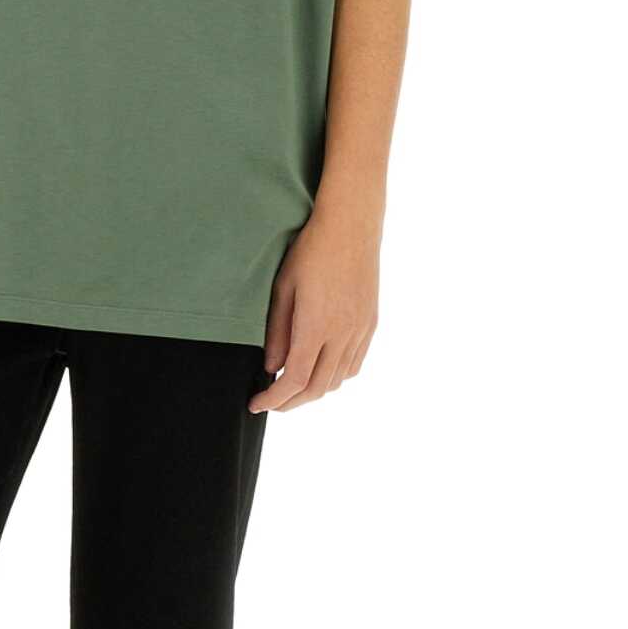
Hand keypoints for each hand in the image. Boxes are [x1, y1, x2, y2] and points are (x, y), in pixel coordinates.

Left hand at [249, 208, 380, 414]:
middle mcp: (343, 333)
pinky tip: (320, 369)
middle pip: (318, 388)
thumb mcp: (283, 288)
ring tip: (292, 386)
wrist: (352, 225)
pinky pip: (354, 364)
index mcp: (317, 326)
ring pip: (338, 380)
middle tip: (270, 402)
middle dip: (291, 402)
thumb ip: (277, 332)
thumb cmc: (312, 250)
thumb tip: (271, 367)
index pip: (295, 379)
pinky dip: (335, 376)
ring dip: (313, 390)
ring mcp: (361, 330)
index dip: (274, 399)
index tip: (257, 404)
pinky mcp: (370, 323)